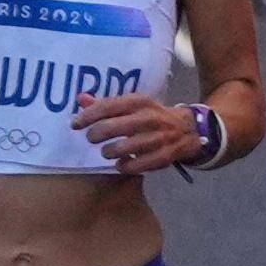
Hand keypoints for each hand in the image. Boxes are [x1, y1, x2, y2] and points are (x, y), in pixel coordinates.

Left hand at [67, 78, 209, 172]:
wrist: (190, 129)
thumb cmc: (152, 117)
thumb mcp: (133, 105)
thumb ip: (106, 104)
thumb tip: (80, 98)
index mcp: (140, 102)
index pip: (108, 106)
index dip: (88, 116)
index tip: (75, 125)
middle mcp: (149, 117)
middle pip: (111, 127)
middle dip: (95, 135)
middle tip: (92, 138)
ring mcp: (159, 137)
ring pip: (122, 148)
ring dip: (109, 152)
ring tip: (107, 152)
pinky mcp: (165, 155)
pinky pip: (137, 165)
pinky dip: (125, 166)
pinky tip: (121, 163)